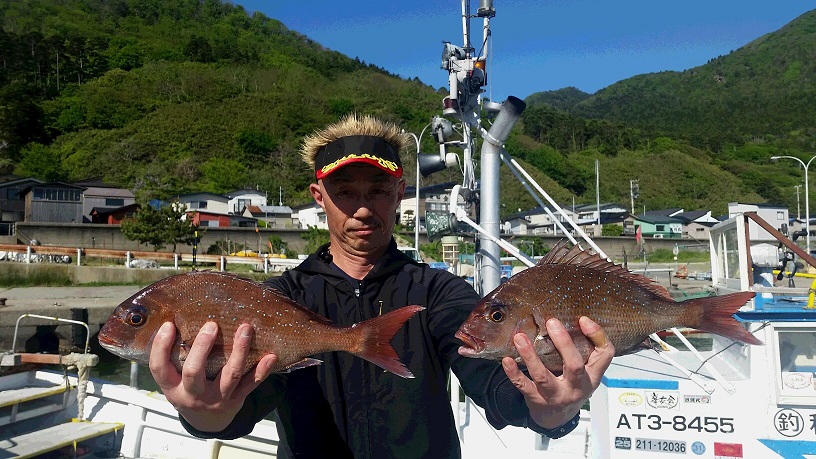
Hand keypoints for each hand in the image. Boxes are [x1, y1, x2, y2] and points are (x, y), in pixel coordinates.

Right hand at [149, 321, 277, 432]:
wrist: (206, 421)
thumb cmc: (188, 388)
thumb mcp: (175, 378)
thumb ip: (175, 356)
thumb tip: (178, 316)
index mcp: (172, 387)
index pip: (160, 368)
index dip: (161, 347)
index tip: (169, 325)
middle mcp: (193, 395)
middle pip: (195, 372)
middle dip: (202, 347)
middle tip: (211, 325)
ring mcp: (217, 399)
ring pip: (229, 376)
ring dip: (239, 351)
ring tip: (245, 328)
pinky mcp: (236, 400)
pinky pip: (251, 385)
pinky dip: (262, 370)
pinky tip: (271, 356)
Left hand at [501, 316, 613, 428]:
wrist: (557, 418)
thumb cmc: (571, 387)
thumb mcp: (586, 372)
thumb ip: (584, 349)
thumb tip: (575, 318)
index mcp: (591, 376)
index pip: (605, 355)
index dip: (598, 336)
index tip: (583, 319)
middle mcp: (576, 387)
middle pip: (574, 365)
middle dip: (564, 343)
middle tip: (551, 322)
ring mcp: (556, 395)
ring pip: (543, 376)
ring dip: (530, 356)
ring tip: (520, 337)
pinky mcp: (537, 400)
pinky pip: (524, 386)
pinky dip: (514, 373)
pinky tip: (507, 360)